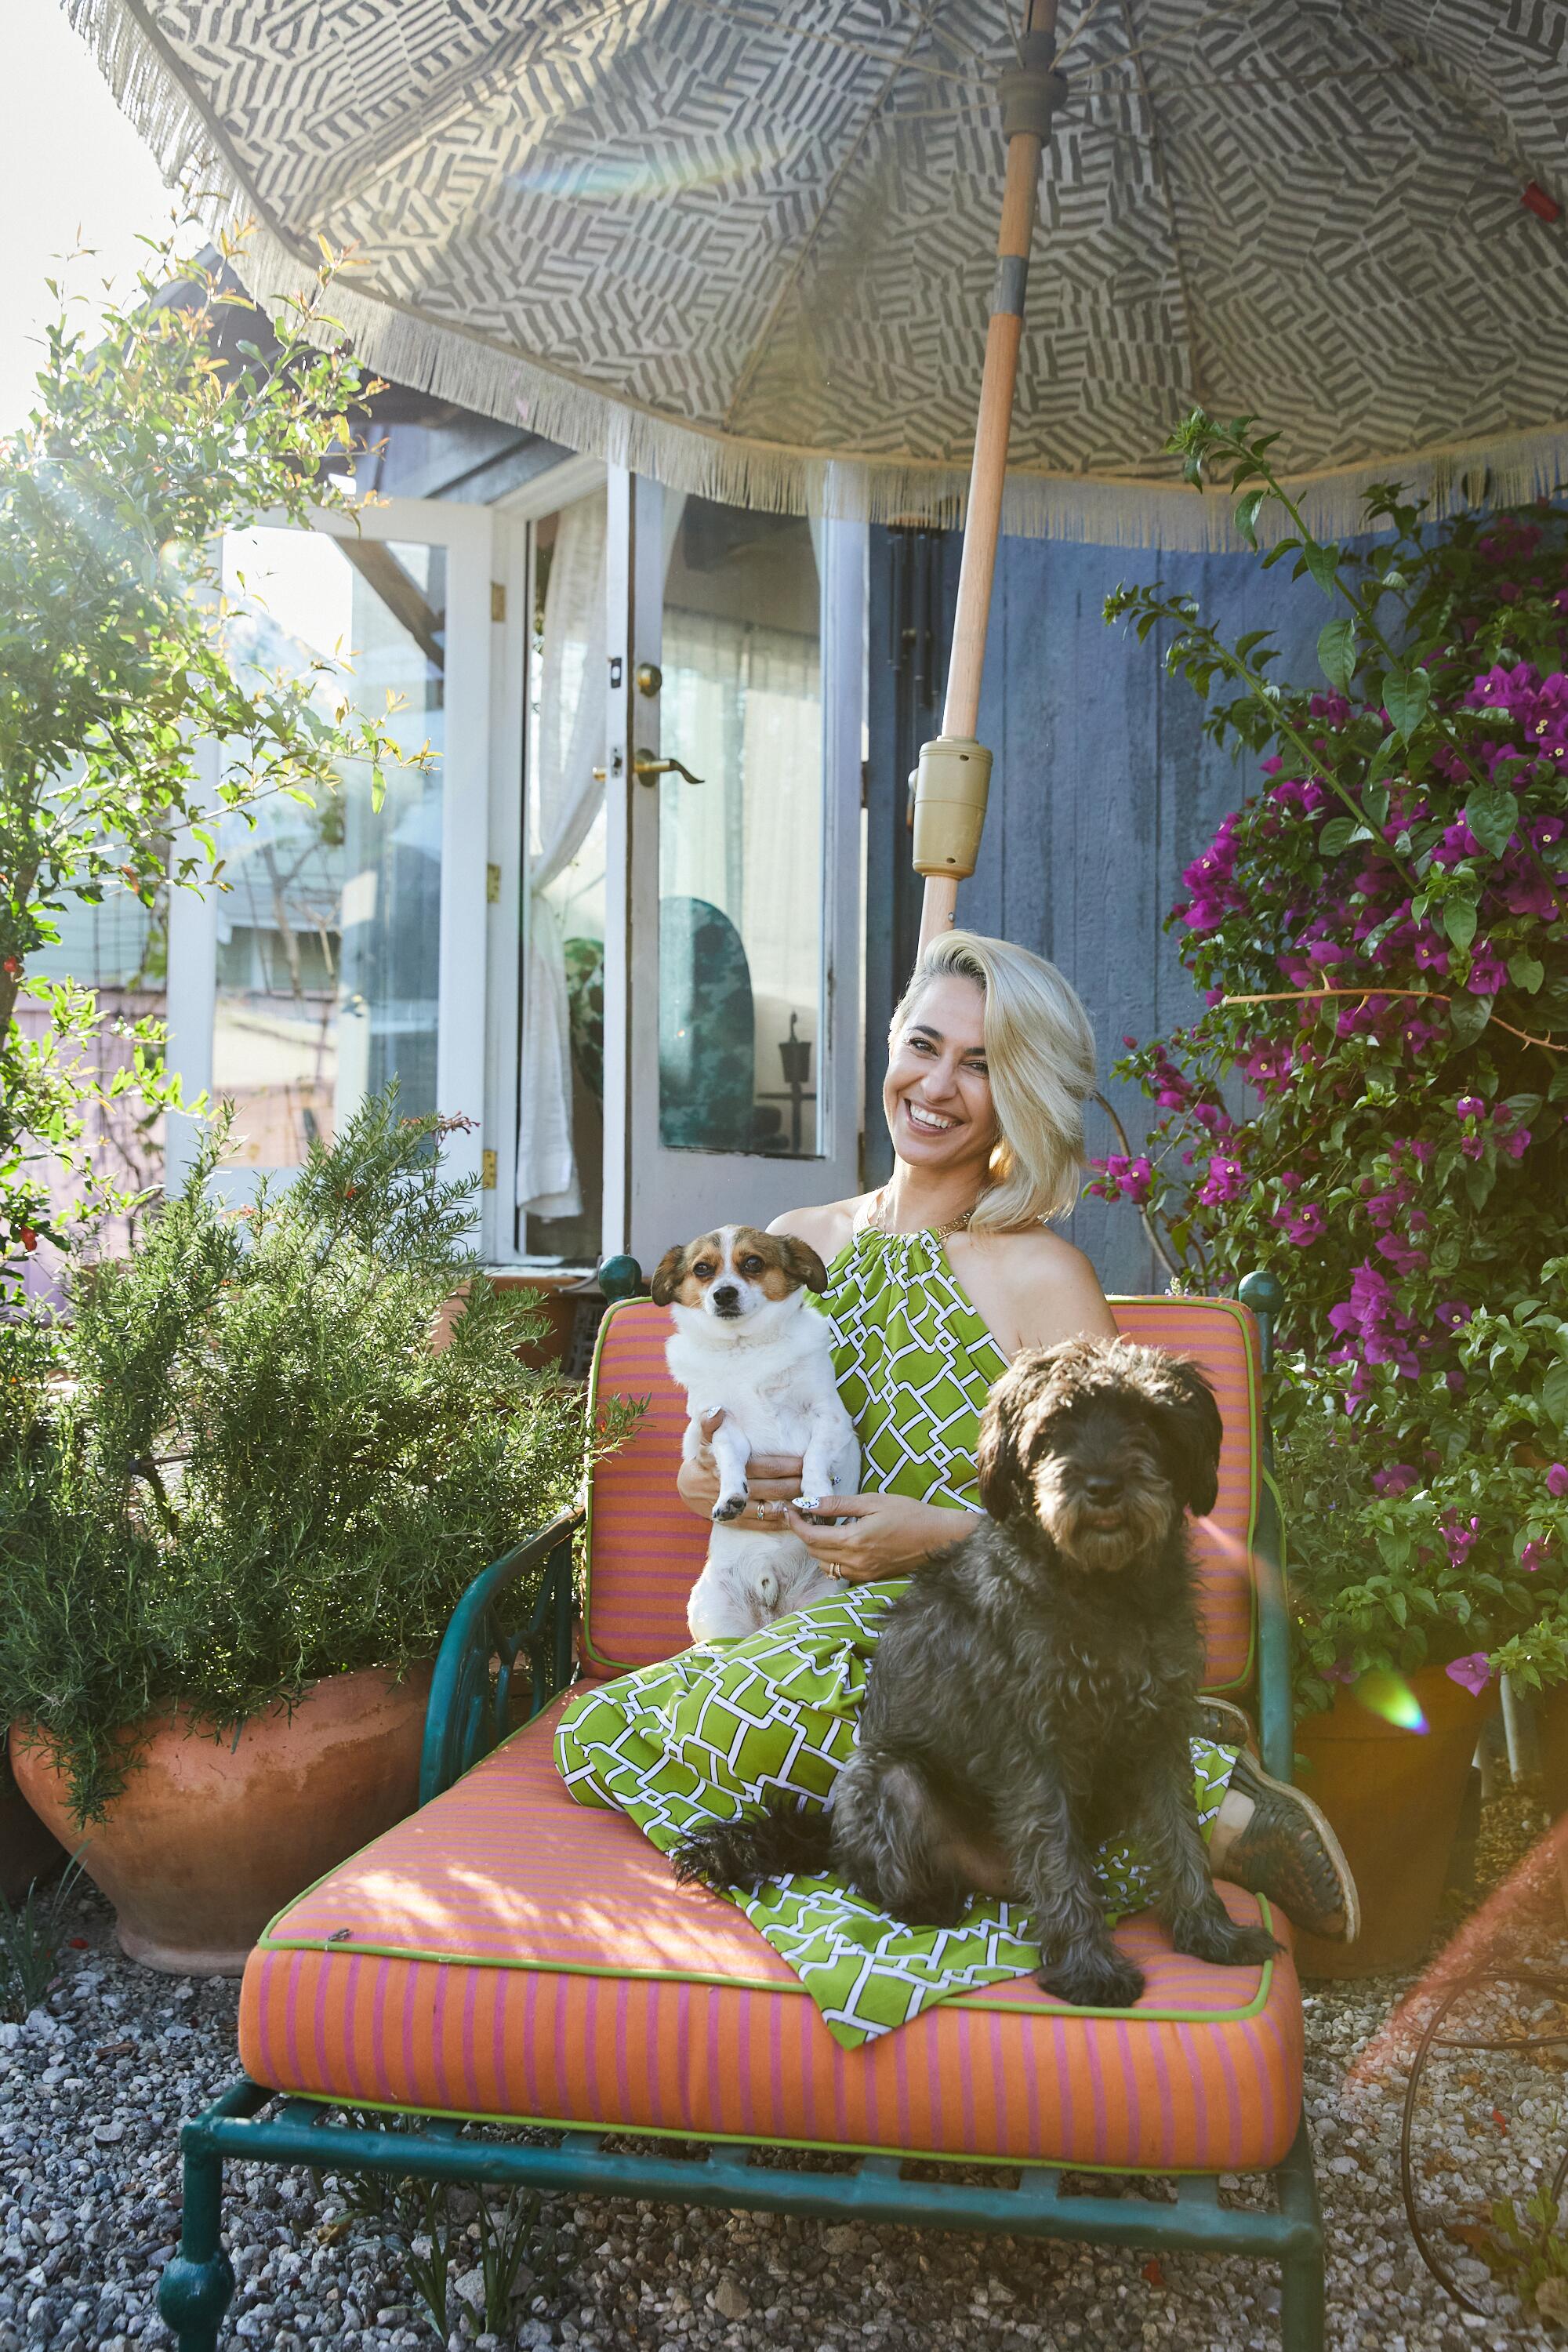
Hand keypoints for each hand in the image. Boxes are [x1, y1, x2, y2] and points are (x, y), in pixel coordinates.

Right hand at [676, 1410, 804, 1531]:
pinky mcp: (735, 1523)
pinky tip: (800, 1517)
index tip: (805, 1461)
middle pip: (772, 1487)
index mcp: (724, 1465)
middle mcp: (729, 1488)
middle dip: (797, 1483)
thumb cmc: (706, 1457)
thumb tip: (716, 1410)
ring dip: (793, 1504)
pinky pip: (762, 1525)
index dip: (785, 1465)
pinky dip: (782, 1522)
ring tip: (814, 1498)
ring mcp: (733, 1508)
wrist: (689, 1488)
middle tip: (818, 1478)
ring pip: (770, 1507)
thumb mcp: (706, 1438)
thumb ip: (710, 1423)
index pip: (762, 1466)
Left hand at [782, 1492, 979, 1580]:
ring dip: (818, 1547)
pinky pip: (840, 1571)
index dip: (796, 1524)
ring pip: (825, 1565)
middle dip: (805, 1534)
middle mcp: (855, 1562)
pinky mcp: (871, 1578)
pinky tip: (841, 1542)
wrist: (940, 1538)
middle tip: (805, 1515)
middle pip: (814, 1552)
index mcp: (854, 1540)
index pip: (811, 1537)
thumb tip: (809, 1502)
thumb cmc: (910, 1514)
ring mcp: (863, 1573)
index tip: (790, 1510)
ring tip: (823, 1527)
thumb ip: (839, 1504)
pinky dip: (833, 1558)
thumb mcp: (874, 1501)